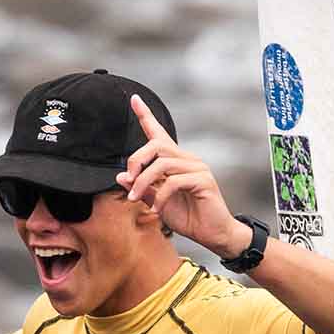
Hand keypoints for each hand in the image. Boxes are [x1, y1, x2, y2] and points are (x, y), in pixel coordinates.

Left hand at [116, 95, 249, 258]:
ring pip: (162, 164)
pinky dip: (161, 196)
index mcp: (175, 161)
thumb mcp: (157, 202)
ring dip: (143, 183)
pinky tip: (157, 209)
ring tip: (136, 200)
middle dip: (136, 160)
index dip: (145, 115)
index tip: (134, 99)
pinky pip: (175, 181)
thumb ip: (142, 188)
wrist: (213, 234)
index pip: (158, 133)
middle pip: (156, 145)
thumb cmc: (188, 217)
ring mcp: (197, 168)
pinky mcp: (204, 181)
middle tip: (128, 180)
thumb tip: (120, 177)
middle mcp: (187, 159)